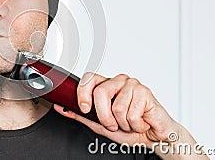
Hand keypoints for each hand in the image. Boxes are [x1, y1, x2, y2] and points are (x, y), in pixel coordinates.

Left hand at [53, 72, 207, 158]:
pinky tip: (141, 121)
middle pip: (100, 92)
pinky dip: (135, 124)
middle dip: (105, 116)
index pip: (89, 78)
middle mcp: (119, 81)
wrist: (153, 137)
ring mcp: (132, 85)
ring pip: (117, 107)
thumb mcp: (100, 124)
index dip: (83, 93)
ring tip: (130, 122)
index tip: (85, 108)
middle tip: (113, 123)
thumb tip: (62, 108)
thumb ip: (82, 115)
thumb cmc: (129, 128)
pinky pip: (131, 112)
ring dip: (123, 123)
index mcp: (107, 85)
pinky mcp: (145, 92)